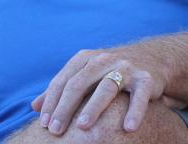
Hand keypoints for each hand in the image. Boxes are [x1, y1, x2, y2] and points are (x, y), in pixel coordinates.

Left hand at [31, 46, 168, 135]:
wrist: (153, 58)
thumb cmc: (112, 71)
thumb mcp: (86, 74)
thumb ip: (62, 88)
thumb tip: (34, 106)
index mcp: (86, 59)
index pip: (63, 80)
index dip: (52, 102)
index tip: (44, 124)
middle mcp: (104, 60)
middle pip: (80, 83)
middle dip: (65, 108)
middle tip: (55, 131)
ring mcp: (126, 67)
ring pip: (107, 87)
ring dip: (94, 107)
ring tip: (83, 127)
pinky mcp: (146, 78)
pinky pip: (140, 95)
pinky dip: (134, 111)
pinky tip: (128, 128)